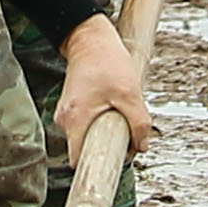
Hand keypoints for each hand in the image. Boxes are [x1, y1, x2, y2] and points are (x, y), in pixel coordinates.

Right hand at [49, 13, 153, 166]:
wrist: (90, 38)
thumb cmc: (107, 61)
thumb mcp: (130, 93)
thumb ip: (139, 123)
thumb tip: (142, 147)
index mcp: (75, 120)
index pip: (79, 160)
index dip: (97, 167)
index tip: (112, 168)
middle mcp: (65, 120)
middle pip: (86, 149)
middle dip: (108, 146)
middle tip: (127, 133)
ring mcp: (67, 114)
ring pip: (89, 136)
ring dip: (107, 131)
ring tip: (120, 111)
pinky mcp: (73, 108)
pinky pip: (89, 125)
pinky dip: (102, 121)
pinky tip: (113, 105)